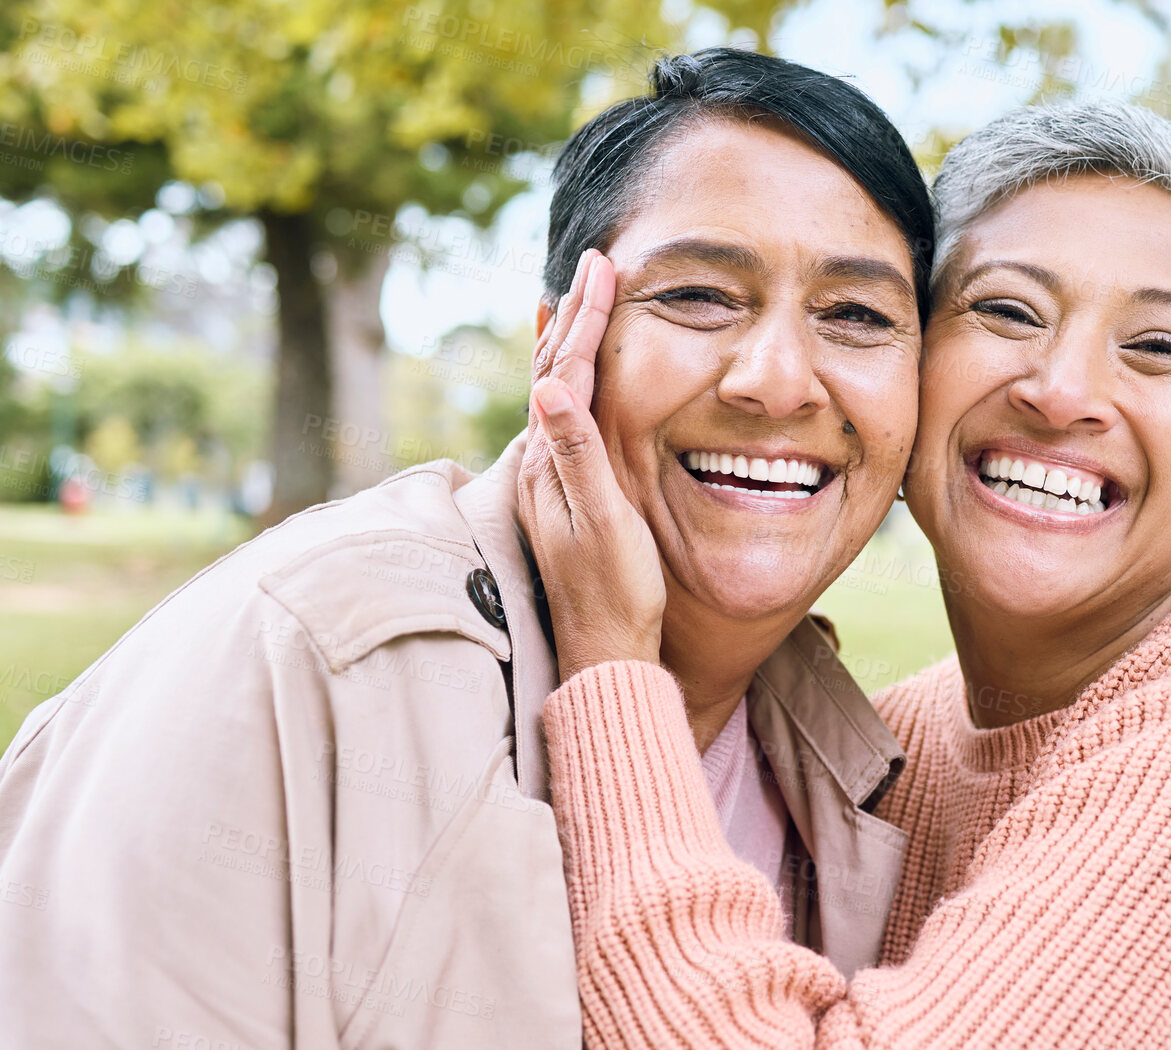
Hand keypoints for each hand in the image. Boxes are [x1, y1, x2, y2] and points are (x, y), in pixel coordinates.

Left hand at [517, 250, 664, 679]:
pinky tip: (573, 381)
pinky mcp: (563, 496)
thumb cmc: (615, 594)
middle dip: (574, 315)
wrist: (605, 651)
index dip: (586, 318)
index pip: (566, 372)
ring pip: (556, 392)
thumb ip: (577, 457)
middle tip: (594, 263)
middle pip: (553, 372)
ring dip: (567, 342)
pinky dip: (571, 382)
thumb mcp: (603, 525)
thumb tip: (549, 390)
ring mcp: (549, 481)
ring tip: (575, 299)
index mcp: (551, 464)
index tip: (603, 268)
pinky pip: (564, 419)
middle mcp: (541, 466)